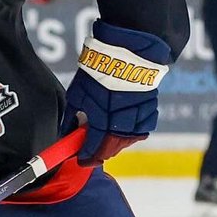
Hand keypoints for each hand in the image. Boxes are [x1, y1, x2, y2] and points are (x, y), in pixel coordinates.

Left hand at [63, 20, 170, 165]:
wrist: (125, 56)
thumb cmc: (97, 74)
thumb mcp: (77, 96)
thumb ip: (72, 118)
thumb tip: (65, 132)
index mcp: (102, 123)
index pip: (94, 149)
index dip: (86, 157)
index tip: (82, 160)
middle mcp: (122, 126)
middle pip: (111, 149)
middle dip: (101, 153)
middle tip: (92, 151)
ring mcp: (138, 120)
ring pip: (127, 142)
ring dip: (116, 144)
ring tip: (107, 139)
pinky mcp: (150, 112)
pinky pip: (142, 130)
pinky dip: (132, 133)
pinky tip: (124, 128)